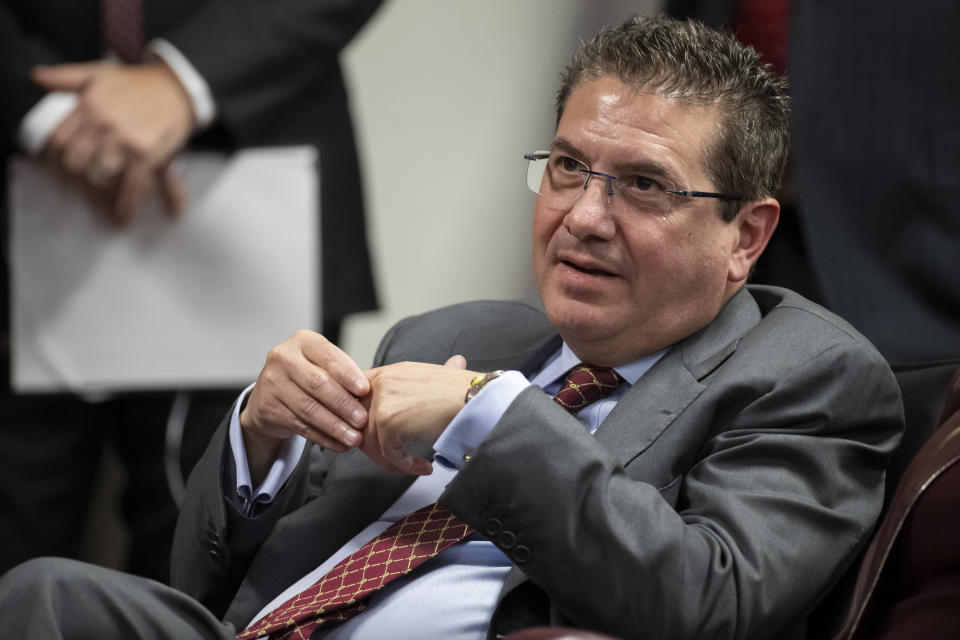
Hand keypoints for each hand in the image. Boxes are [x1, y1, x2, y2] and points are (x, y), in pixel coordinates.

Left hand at [33, 60, 193, 225]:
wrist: (178, 87)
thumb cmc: (139, 82)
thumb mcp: (99, 73)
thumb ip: (66, 76)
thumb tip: (37, 77)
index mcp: (88, 106)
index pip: (60, 140)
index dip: (59, 158)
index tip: (65, 166)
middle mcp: (103, 125)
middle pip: (76, 162)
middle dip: (80, 175)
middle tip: (89, 180)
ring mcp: (124, 141)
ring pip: (99, 176)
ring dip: (102, 190)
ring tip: (107, 197)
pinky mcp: (146, 155)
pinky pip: (133, 186)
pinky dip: (128, 204)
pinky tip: (123, 216)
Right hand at [240, 330, 370, 483]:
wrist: (269, 393)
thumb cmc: (307, 375)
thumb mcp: (322, 364)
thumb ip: (342, 373)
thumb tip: (370, 395)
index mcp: (303, 341)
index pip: (329, 356)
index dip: (348, 374)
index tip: (365, 390)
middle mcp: (283, 358)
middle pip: (318, 383)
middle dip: (344, 404)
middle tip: (363, 420)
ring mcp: (272, 383)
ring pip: (308, 408)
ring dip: (335, 426)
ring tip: (354, 437)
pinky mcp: (267, 408)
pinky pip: (300, 426)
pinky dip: (323, 437)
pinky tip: (339, 444)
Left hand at [361, 355, 476, 475]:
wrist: (478, 400)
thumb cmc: (465, 392)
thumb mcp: (437, 379)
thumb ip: (421, 384)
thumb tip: (446, 370)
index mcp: (390, 372)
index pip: (356, 398)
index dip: (359, 422)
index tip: (367, 438)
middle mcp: (382, 382)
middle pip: (357, 423)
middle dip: (372, 445)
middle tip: (392, 458)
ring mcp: (382, 401)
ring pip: (369, 443)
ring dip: (391, 461)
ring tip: (413, 466)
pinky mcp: (388, 422)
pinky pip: (388, 454)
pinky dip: (405, 466)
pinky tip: (424, 466)